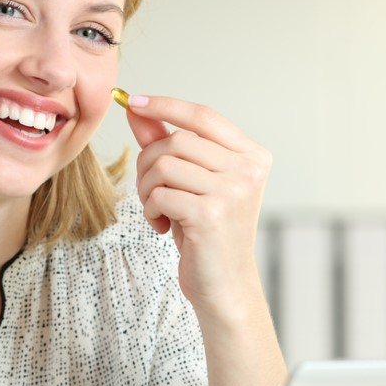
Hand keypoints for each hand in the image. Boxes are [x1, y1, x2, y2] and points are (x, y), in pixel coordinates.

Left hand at [123, 94, 271, 317]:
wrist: (224, 284)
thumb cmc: (207, 231)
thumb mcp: (189, 181)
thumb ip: (166, 142)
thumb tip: (136, 108)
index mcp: (252, 155)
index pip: (203, 116)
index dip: (165, 105)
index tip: (134, 101)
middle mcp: (248, 169)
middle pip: (177, 140)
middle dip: (148, 162)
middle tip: (150, 190)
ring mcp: (233, 191)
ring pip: (164, 165)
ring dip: (147, 188)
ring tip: (158, 209)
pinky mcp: (211, 215)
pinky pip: (160, 194)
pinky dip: (151, 209)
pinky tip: (163, 225)